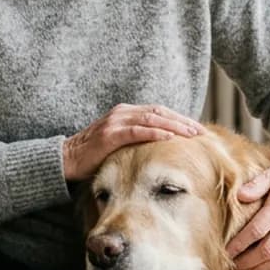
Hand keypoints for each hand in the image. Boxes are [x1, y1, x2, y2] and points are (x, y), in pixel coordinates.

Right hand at [62, 103, 202, 180]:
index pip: (159, 111)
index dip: (180, 118)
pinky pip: (138, 131)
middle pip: (160, 112)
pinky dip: (155, 133)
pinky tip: (170, 138)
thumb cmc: (95, 154)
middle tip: (201, 131)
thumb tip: (162, 147)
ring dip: (175, 126)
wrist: (68, 158)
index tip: (197, 128)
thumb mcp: (120, 143)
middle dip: (182, 121)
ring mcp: (116, 121)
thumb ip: (137, 139)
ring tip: (192, 134)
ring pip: (152, 119)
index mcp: (127, 112)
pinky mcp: (110, 134)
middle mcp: (123, 112)